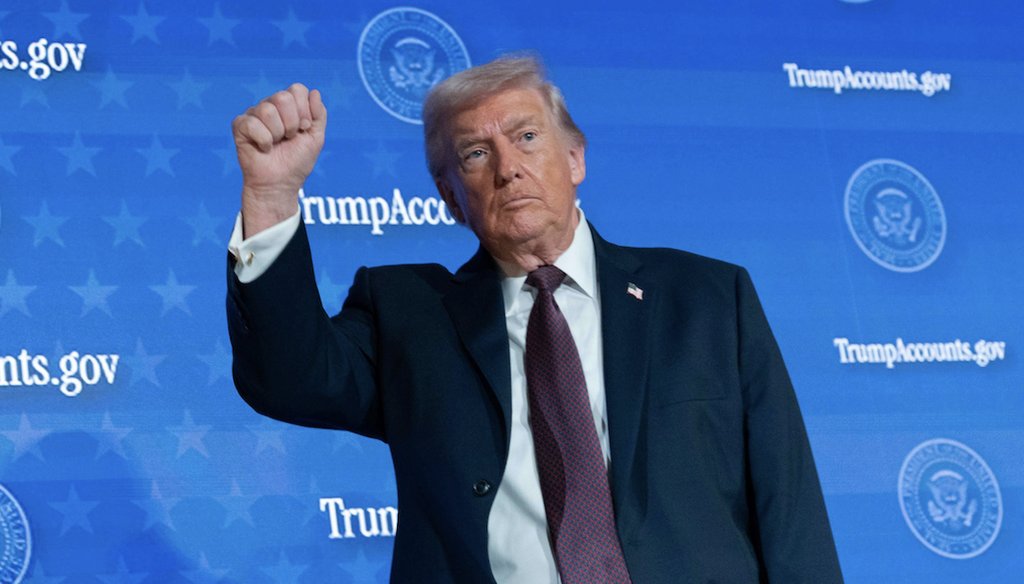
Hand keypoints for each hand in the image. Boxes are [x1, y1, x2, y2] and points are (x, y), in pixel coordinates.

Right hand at [232, 83, 326, 236]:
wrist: (281, 183)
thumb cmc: (297, 161)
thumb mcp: (316, 138)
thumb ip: (319, 114)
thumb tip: (314, 92)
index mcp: (288, 106)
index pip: (297, 90)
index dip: (304, 111)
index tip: (304, 129)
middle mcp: (270, 106)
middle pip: (283, 97)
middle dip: (292, 123)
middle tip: (289, 138)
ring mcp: (254, 114)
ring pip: (267, 110)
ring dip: (277, 133)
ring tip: (276, 144)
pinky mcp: (240, 125)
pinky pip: (252, 123)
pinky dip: (264, 141)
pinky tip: (264, 148)